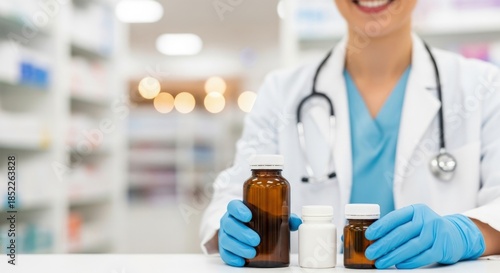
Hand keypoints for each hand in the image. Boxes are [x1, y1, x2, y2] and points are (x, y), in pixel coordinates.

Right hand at [219, 200, 301, 266]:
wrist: (242, 232)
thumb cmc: (257, 222)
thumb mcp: (268, 217)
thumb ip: (282, 217)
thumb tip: (297, 222)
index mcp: (238, 210)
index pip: (233, 206)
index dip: (238, 210)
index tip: (249, 216)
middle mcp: (229, 221)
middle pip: (229, 224)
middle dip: (242, 233)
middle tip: (256, 240)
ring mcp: (225, 235)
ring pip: (226, 240)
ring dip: (239, 247)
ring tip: (252, 253)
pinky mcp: (224, 248)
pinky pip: (224, 254)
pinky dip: (232, 258)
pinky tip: (241, 261)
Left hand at [365, 204, 484, 268]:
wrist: (456, 235)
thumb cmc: (427, 229)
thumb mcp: (415, 221)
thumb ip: (398, 226)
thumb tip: (373, 238)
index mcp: (416, 210)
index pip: (395, 217)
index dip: (380, 226)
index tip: (368, 235)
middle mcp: (427, 219)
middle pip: (402, 232)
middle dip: (383, 244)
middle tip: (370, 253)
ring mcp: (436, 233)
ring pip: (412, 246)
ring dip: (394, 255)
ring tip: (381, 262)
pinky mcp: (443, 247)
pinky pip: (424, 256)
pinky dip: (410, 262)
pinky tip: (399, 265)